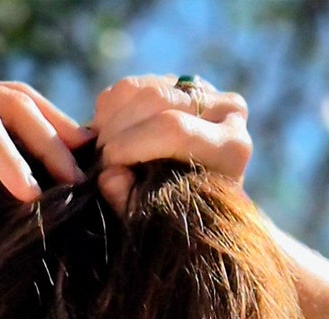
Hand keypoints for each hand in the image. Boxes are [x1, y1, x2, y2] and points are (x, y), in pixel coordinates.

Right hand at [90, 74, 251, 215]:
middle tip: (98, 155)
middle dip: (118, 127)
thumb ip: (131, 201)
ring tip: (100, 147)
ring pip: (144, 87)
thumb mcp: (156, 223)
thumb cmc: (179, 223)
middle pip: (158, 99)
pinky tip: (107, 134)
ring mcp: (207, 91)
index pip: (174, 128)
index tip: (106, 163)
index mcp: (230, 147)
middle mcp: (227, 110)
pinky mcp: (181, 84)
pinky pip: (136, 85)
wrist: (195, 206)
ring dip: (110, 116)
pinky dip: (110, 108)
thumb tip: (108, 176)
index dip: (132, 143)